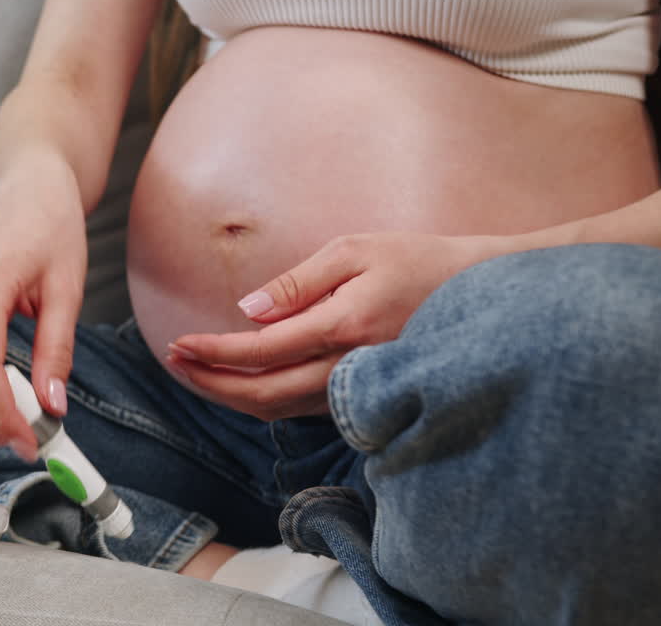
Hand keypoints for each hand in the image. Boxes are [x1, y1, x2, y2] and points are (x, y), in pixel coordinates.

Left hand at [166, 232, 506, 420]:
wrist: (485, 296)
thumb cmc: (420, 261)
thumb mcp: (355, 251)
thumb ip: (298, 284)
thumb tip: (248, 309)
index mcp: (343, 327)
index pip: (260, 353)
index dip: (213, 354)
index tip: (178, 345)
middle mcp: (349, 369)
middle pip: (262, 395)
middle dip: (211, 383)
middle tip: (175, 362)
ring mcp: (359, 388)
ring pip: (281, 409)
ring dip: (232, 395)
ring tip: (196, 370)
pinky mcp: (365, 394)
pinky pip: (302, 406)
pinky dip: (264, 398)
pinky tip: (242, 380)